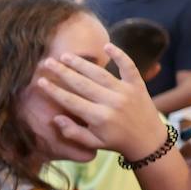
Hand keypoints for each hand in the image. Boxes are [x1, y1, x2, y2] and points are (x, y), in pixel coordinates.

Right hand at [37, 43, 167, 161]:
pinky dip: (120, 55)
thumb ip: (73, 133)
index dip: (54, 90)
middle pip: (82, 84)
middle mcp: (111, 102)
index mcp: (99, 118)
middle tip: (47, 62)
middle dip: (62, 72)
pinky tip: (107, 45)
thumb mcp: (93, 144)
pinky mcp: (138, 85)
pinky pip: (129, 67)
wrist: (150, 142)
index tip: (40, 81)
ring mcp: (125, 92)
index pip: (71, 101)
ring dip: (81, 63)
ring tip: (65, 55)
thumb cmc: (117, 142)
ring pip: (99, 73)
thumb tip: (55, 119)